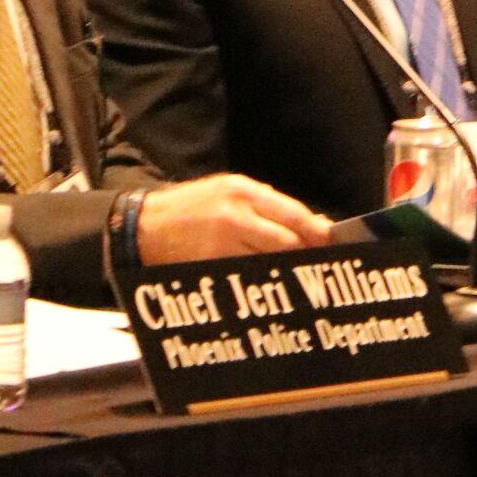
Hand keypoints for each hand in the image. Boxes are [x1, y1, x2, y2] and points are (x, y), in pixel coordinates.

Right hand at [134, 176, 331, 261]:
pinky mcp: (209, 265)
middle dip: (305, 254)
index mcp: (243, 191)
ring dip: (286, 270)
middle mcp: (235, 215)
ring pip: (269, 262)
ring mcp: (222, 242)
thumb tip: (313, 223)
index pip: (293, 214)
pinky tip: (268, 286)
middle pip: (286, 241)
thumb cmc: (194, 206)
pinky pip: (246, 275)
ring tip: (298, 277)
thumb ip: (269, 206)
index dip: (316, 232)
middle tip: (318, 264)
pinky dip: (261, 280)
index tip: (331, 242)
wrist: (144, 225)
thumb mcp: (229, 192)